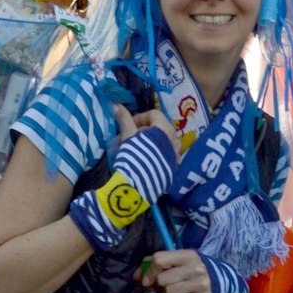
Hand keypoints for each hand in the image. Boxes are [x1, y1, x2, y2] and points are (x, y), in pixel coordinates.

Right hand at [69, 115, 177, 250]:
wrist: (137, 187)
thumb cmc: (133, 158)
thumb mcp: (127, 136)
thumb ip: (124, 120)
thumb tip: (116, 105)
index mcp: (166, 130)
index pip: (154, 114)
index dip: (140, 117)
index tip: (129, 125)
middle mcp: (175, 142)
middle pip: (160, 128)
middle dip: (144, 130)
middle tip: (130, 138)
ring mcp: (176, 156)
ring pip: (164, 142)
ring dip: (150, 142)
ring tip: (137, 149)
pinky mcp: (173, 169)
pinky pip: (166, 155)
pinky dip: (156, 153)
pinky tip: (144, 161)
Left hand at [140, 248, 214, 292]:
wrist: (220, 284)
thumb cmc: (192, 271)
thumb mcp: (178, 262)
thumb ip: (156, 264)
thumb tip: (136, 276)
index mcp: (187, 254)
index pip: (159, 259)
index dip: (149, 271)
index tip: (147, 280)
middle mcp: (196, 267)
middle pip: (162, 279)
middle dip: (161, 285)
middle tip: (167, 286)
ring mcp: (201, 283)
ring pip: (169, 292)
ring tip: (177, 291)